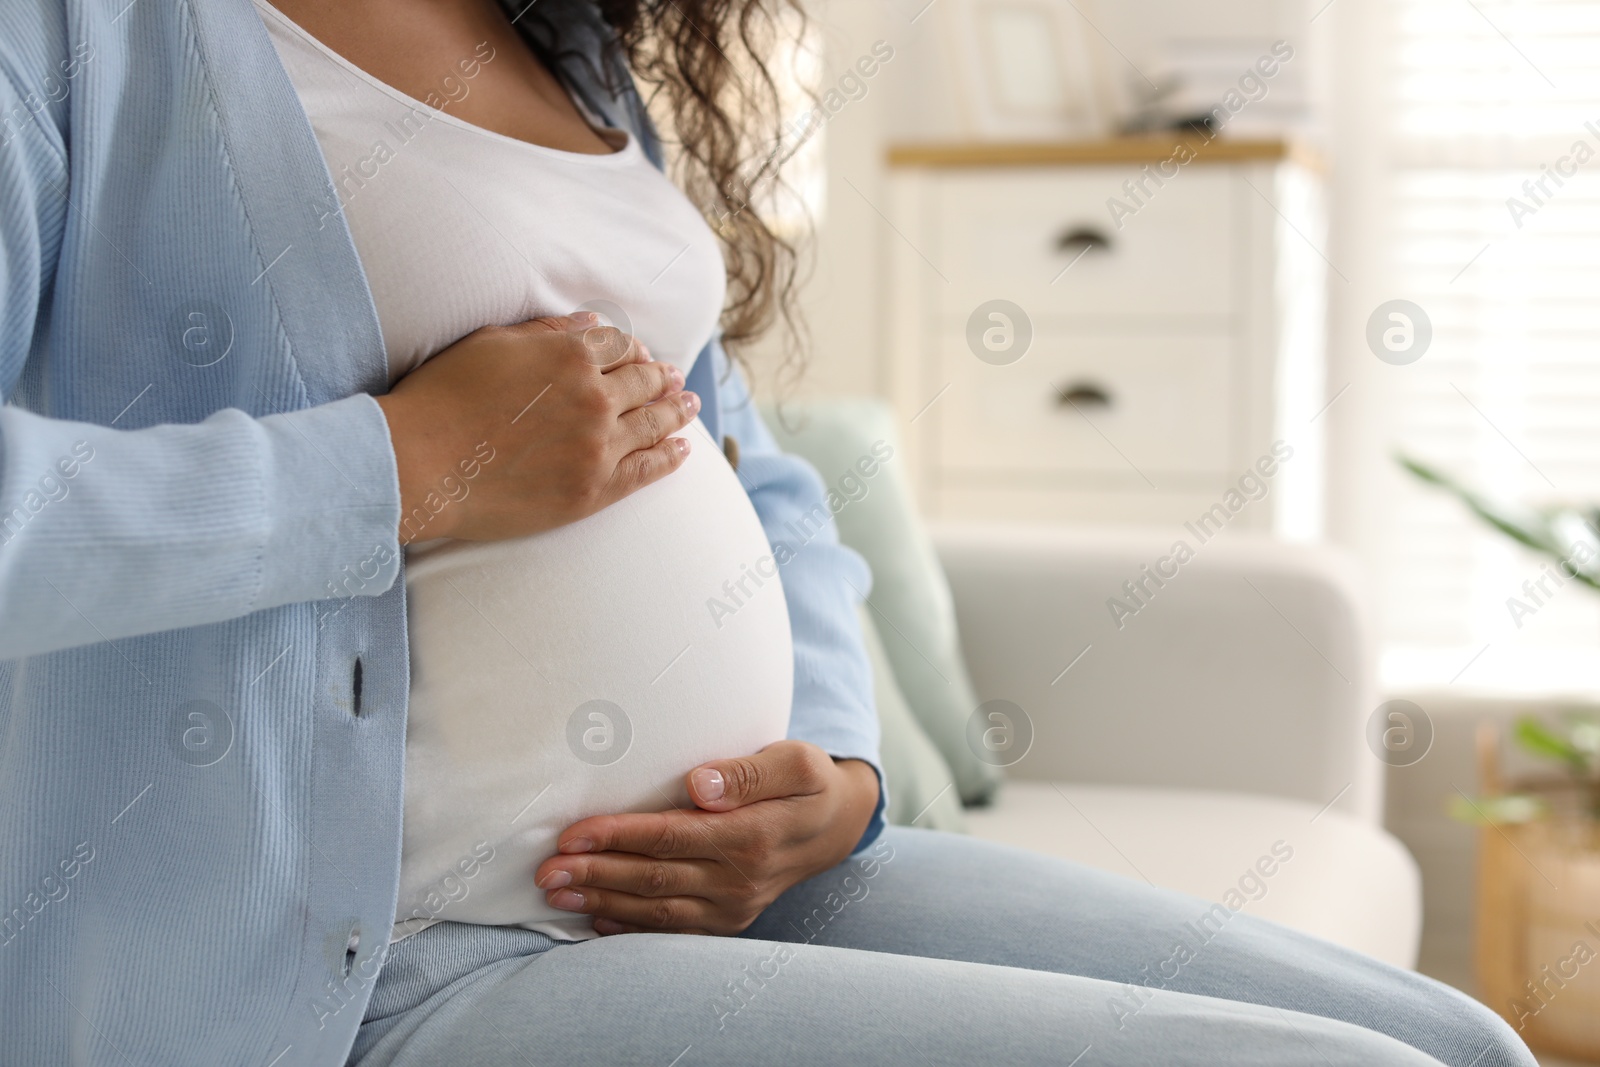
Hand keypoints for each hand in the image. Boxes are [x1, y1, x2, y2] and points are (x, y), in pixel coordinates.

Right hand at [375, 313, 698, 542]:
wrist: (421, 464)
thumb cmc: (444, 398)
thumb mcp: (494, 343)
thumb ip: (549, 330)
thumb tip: (592, 323)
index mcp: (570, 354)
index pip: (620, 346)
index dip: (634, 350)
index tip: (642, 355)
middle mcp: (594, 396)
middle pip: (644, 382)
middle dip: (662, 378)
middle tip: (676, 380)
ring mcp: (598, 445)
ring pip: (653, 423)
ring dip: (676, 411)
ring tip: (688, 406)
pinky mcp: (594, 490)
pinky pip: (646, 469)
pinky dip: (669, 457)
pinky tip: (681, 450)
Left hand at [534, 741, 880, 935]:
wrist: (837, 826)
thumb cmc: (809, 782)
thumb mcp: (795, 761)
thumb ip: (749, 772)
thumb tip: (700, 783)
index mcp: (752, 836)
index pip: (671, 837)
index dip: (618, 836)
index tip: (573, 832)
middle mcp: (740, 879)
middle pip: (654, 878)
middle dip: (595, 873)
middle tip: (545, 871)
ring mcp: (734, 906)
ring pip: (656, 910)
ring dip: (602, 901)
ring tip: (556, 892)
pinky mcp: (728, 920)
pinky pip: (672, 931)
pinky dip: (630, 928)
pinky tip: (595, 917)